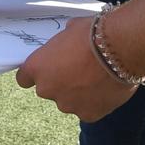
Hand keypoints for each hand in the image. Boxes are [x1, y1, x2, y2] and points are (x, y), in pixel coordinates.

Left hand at [16, 17, 136, 120]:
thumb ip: (61, 44)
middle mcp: (47, 89)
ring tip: (97, 79)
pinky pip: (87, 110)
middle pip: (48, 90)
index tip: (46, 69)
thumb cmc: (92, 34)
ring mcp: (67, 105)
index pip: (24, 78)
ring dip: (78, 93)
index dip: (35, 74)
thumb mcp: (69, 30)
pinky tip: (105, 89)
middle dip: (60, 82)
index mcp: (37, 67)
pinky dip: (94, 102)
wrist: (120, 49)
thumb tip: (67, 44)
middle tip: (79, 70)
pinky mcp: (88, 115)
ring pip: (69, 101)